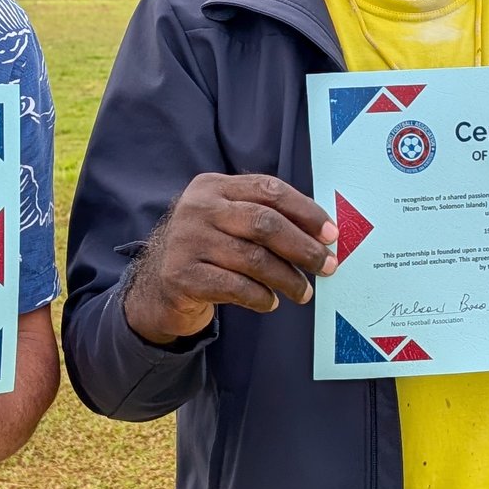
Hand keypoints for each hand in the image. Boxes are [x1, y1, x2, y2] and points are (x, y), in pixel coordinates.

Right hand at [123, 173, 337, 345]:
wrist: (157, 286)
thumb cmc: (207, 251)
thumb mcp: (227, 222)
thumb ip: (264, 218)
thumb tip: (322, 235)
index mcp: (212, 186)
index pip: (269, 189)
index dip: (306, 211)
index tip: (331, 234)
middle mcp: (197, 208)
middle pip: (264, 223)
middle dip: (303, 247)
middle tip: (327, 266)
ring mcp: (186, 240)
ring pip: (254, 258)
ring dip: (288, 278)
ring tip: (303, 292)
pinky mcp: (181, 275)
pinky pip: (235, 286)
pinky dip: (260, 296)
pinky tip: (270, 301)